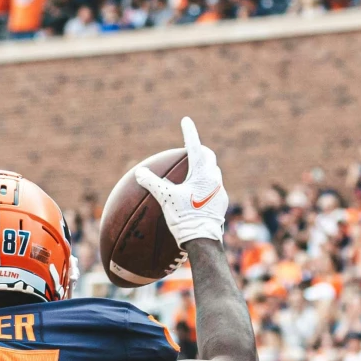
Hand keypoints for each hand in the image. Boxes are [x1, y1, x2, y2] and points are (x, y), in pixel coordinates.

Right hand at [132, 117, 227, 245]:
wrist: (203, 240)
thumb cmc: (184, 218)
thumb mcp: (165, 198)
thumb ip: (152, 183)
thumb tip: (139, 172)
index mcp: (202, 173)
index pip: (194, 147)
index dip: (189, 133)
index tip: (186, 120)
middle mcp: (214, 179)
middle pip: (209, 158)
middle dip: (201, 151)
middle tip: (192, 149)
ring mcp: (220, 192)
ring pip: (213, 174)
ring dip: (204, 169)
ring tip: (194, 172)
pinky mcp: (221, 205)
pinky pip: (214, 189)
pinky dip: (205, 186)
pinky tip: (198, 195)